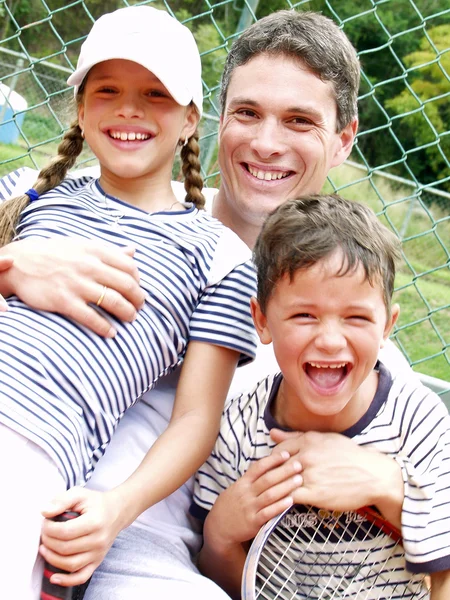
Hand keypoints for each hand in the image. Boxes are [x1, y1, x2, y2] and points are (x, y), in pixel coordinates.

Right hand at [1, 238, 145, 336]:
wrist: (20, 263)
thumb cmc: (55, 254)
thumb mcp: (83, 246)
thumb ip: (109, 250)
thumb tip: (133, 250)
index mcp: (95, 251)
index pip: (130, 267)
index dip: (138, 281)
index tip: (136, 289)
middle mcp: (89, 266)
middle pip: (127, 285)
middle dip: (138, 300)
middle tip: (138, 308)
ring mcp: (77, 284)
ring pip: (114, 302)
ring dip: (127, 313)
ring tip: (130, 319)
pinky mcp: (64, 301)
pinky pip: (91, 317)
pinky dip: (105, 327)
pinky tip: (111, 333)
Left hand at [40, 487, 125, 585]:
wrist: (117, 511)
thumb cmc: (96, 503)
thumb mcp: (79, 494)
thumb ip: (61, 500)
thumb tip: (44, 512)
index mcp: (95, 522)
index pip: (65, 532)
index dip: (49, 528)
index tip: (45, 522)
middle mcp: (98, 540)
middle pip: (65, 548)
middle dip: (48, 541)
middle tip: (44, 532)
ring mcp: (98, 553)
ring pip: (70, 564)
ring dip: (52, 558)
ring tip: (44, 548)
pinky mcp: (97, 562)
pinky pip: (81, 577)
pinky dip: (66, 580)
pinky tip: (54, 577)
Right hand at [204, 451, 301, 550]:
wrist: (218, 527)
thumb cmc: (231, 505)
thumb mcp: (237, 487)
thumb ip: (250, 477)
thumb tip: (264, 463)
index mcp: (243, 483)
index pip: (258, 467)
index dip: (272, 460)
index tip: (286, 453)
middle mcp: (246, 493)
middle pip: (267, 479)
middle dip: (284, 471)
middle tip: (299, 464)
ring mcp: (250, 507)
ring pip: (270, 495)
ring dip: (286, 486)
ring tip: (299, 480)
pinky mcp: (253, 522)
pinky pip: (268, 513)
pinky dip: (280, 506)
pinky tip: (291, 501)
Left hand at [270, 429, 402, 524]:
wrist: (373, 476)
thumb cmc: (350, 455)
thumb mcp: (324, 439)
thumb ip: (295, 436)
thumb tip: (272, 433)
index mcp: (308, 441)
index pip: (277, 451)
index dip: (272, 461)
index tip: (274, 469)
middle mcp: (306, 456)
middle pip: (276, 467)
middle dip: (270, 476)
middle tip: (268, 484)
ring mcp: (310, 475)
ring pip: (281, 482)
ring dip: (274, 489)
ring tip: (270, 496)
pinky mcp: (315, 494)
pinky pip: (290, 497)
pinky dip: (283, 500)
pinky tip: (281, 504)